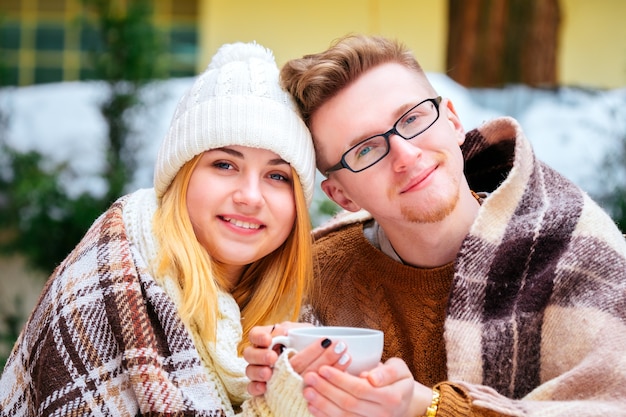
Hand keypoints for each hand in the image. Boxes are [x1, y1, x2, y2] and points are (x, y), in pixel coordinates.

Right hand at [245, 322, 349, 395]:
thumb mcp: (304, 333)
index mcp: (268, 338)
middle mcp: (261, 353)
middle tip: (272, 358)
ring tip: (268, 374)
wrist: (320, 364)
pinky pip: (252, 388)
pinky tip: (264, 388)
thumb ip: (294, 331)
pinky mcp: (262, 385)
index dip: (258, 337)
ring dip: (257, 371)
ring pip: (249, 370)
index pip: (255, 334)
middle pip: (249, 353)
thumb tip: (285, 332)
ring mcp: (260, 370)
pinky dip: (255, 388)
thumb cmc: (309, 344)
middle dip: (259, 356)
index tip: (268, 340)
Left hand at [302, 358, 432, 416]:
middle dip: (326, 390)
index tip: (323, 368)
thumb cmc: (398, 381)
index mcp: (392, 397)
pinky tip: (313, 406)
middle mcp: (383, 415)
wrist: (404, 402)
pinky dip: (325, 416)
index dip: (340, 380)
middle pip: (349, 404)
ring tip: (307, 391)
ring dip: (322, 404)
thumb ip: (387, 372)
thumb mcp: (399, 369)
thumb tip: (370, 378)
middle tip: (309, 377)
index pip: (360, 389)